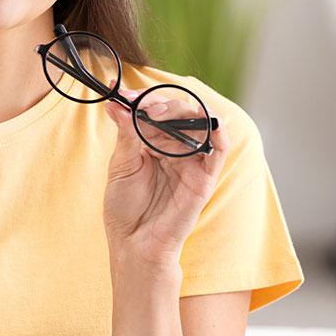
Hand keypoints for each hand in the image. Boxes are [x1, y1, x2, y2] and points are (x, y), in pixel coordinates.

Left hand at [102, 81, 229, 267]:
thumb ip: (126, 134)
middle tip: (136, 102)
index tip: (119, 92)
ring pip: (198, 123)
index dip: (139, 98)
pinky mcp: (205, 176)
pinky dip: (217, 130)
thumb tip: (116, 104)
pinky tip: (206, 118)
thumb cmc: (125, 207)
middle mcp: (175, 148)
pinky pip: (219, 148)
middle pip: (177, 112)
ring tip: (156, 112)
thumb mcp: (121, 165)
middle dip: (157, 102)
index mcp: (153, 143)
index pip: (153, 112)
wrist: (134, 242)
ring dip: (182, 110)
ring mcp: (191, 161)